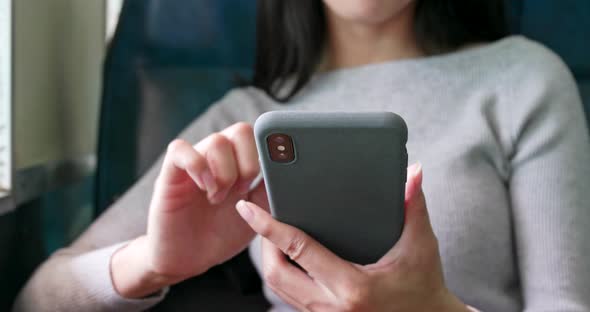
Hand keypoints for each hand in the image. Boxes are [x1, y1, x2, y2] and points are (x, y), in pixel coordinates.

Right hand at [111, 123, 268, 297]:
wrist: (187, 260)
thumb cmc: (221, 235)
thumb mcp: (257, 214)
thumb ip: (271, 191)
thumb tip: (290, 174)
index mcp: (241, 163)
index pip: (260, 136)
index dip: (268, 152)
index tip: (269, 179)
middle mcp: (219, 157)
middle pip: (241, 131)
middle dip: (249, 163)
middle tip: (243, 192)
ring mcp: (195, 163)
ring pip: (217, 140)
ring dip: (225, 173)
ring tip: (219, 199)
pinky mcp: (170, 173)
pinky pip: (179, 149)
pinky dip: (196, 166)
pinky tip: (204, 189)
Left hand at [236, 163, 471, 311]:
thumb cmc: (424, 286)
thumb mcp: (420, 246)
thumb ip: (413, 206)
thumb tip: (413, 173)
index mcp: (352, 286)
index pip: (298, 249)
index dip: (269, 226)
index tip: (248, 209)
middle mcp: (332, 306)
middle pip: (276, 273)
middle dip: (263, 244)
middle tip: (264, 219)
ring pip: (279, 289)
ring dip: (271, 260)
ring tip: (273, 233)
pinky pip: (291, 298)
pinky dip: (284, 274)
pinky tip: (289, 255)